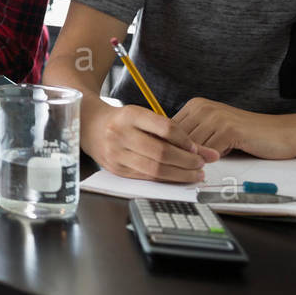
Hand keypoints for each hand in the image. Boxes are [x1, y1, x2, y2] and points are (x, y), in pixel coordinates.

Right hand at [85, 104, 219, 182]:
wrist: (89, 125)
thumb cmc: (122, 120)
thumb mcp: (143, 117)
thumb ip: (173, 132)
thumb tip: (206, 152)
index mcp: (130, 115)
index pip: (165, 128)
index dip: (185, 140)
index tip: (197, 148)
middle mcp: (120, 134)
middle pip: (162, 153)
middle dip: (187, 161)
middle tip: (202, 164)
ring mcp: (116, 153)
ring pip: (155, 169)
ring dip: (180, 174)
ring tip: (194, 173)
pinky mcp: (116, 169)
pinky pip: (146, 177)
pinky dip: (165, 179)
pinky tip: (176, 176)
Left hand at [174, 98, 295, 158]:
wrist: (281, 133)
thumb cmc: (246, 135)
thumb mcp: (213, 131)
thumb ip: (193, 136)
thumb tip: (165, 150)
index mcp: (196, 105)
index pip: (168, 129)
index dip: (167, 146)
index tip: (167, 160)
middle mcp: (203, 107)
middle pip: (177, 138)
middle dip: (178, 155)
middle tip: (180, 169)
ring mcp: (216, 117)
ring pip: (191, 146)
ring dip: (194, 160)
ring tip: (198, 167)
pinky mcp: (229, 129)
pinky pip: (209, 151)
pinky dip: (210, 161)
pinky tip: (216, 162)